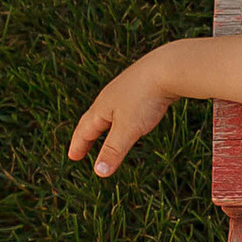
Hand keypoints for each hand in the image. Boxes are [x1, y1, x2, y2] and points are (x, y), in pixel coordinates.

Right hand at [69, 51, 183, 176]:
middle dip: (88, 135)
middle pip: (94, 119)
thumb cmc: (145, 99)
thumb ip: (113, 150)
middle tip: (82, 147)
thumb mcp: (128, 129)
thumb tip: (99, 172)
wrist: (169, 68)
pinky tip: (131, 114)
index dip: (79, 145)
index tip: (72, 157)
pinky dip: (122, 116)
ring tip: (103, 130)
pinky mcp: (143, 87)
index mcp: (102, 107)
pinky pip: (127, 105)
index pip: (85, 130)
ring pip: (110, 111)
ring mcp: (127, 90)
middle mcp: (111, 97)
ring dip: (104, 124)